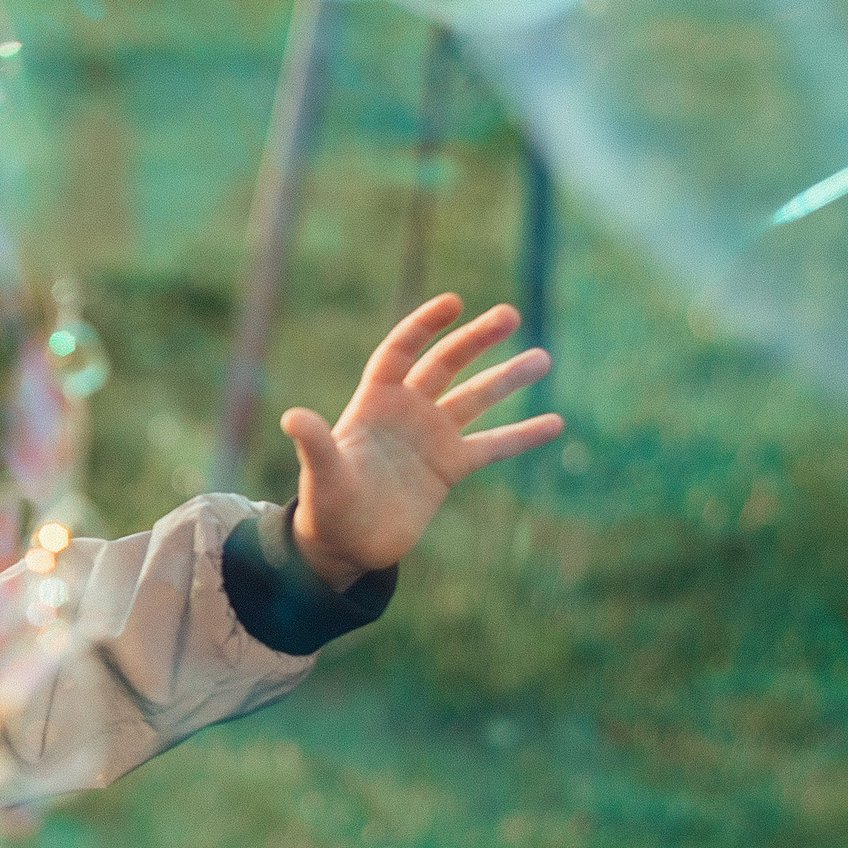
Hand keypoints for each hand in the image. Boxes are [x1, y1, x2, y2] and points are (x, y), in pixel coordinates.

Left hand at [282, 295, 562, 588]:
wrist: (346, 545)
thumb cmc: (326, 507)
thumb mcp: (321, 475)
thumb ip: (315, 444)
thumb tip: (292, 417)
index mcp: (373, 403)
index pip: (400, 353)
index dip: (423, 326)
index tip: (454, 302)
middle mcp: (406, 413)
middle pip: (444, 365)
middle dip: (475, 340)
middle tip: (509, 315)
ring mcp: (431, 438)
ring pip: (475, 399)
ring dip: (508, 379)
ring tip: (543, 359)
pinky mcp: (450, 468)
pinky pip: (492, 445)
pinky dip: (522, 436)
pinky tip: (555, 422)